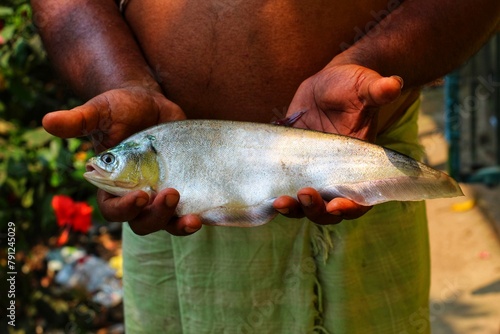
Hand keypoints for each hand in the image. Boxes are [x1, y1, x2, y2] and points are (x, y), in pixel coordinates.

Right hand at [43, 87, 202, 235]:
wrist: (151, 104)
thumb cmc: (120, 109)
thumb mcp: (101, 111)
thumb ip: (79, 120)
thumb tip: (47, 121)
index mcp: (112, 185)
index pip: (112, 208)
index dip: (125, 208)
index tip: (140, 195)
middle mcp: (136, 195)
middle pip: (141, 223)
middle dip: (155, 216)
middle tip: (170, 194)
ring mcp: (160, 194)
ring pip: (166, 223)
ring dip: (178, 225)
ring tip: (193, 218)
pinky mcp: (183, 188)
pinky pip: (188, 211)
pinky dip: (196, 217)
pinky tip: (204, 215)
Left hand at [274, 64, 403, 224]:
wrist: (326, 84)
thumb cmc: (352, 86)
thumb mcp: (364, 86)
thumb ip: (377, 90)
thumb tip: (393, 83)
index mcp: (359, 165)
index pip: (359, 198)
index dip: (350, 207)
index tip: (336, 205)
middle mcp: (335, 176)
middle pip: (327, 210)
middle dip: (316, 210)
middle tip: (305, 194)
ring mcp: (311, 173)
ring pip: (303, 204)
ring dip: (293, 208)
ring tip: (279, 201)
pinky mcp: (291, 166)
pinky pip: (283, 187)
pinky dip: (274, 194)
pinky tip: (263, 193)